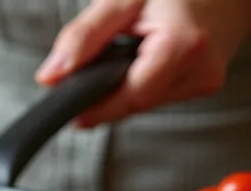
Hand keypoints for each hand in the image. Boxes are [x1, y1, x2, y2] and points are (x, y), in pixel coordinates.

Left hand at [35, 0, 250, 127]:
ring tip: (123, 55)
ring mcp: (206, 79)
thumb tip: (51, 76)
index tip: (71, 112)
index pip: (130, 98)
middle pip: (136, 104)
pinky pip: (160, 94)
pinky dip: (142, 82)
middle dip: (108, 95)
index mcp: (181, 46)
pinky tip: (141, 59)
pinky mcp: (205, 82)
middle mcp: (200, 69)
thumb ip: (84, 37)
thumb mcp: (122, 0)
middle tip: (88, 76)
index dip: (97, 108)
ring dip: (125, 87)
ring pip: (147, 102)